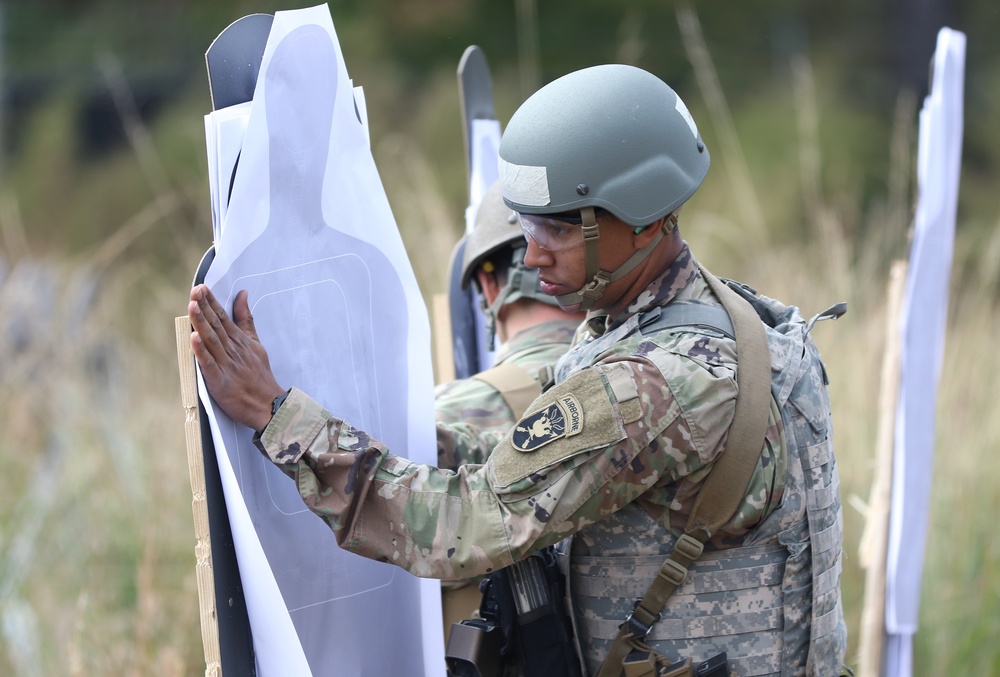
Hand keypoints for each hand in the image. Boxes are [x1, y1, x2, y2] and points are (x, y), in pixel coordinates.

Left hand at [188, 284, 286, 432]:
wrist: (269, 405)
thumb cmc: (260, 376)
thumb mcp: (255, 343)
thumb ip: (246, 319)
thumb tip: (242, 295)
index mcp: (240, 341)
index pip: (223, 317)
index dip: (211, 303)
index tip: (201, 289)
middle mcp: (233, 350)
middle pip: (216, 325)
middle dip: (204, 307)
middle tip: (195, 291)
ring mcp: (227, 365)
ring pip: (211, 340)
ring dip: (201, 323)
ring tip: (192, 306)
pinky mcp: (220, 381)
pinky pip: (210, 363)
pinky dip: (201, 351)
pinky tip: (194, 338)